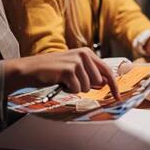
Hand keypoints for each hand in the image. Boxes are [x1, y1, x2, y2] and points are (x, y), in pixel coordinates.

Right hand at [3, 47, 118, 98]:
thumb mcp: (74, 68)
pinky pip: (76, 89)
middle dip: (86, 87)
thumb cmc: (52, 70)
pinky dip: (68, 90)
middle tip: (72, 82)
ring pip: (87, 87)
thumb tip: (104, 83)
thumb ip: (89, 73)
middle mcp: (84, 54)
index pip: (107, 70)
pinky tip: (60, 82)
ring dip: (75, 88)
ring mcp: (76, 61)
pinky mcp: (69, 70)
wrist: (30, 69)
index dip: (113, 85)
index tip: (118, 96)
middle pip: (98, 81)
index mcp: (87, 53)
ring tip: (64, 80)